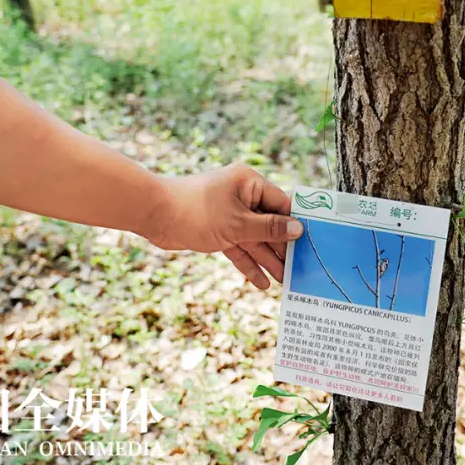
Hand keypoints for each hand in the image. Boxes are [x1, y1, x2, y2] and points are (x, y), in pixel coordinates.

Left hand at [145, 163, 303, 288]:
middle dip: (282, 248)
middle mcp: (242, 196)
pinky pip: (238, 247)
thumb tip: (299, 229)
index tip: (311, 245)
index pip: (281, 205)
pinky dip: (248, 263)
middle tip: (300, 270)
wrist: (154, 214)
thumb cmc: (196, 211)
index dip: (295, 226)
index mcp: (250, 183)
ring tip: (285, 282)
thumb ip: (269, 229)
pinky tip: (261, 282)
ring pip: (254, 239)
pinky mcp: (218, 230)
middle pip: (269, 224)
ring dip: (267, 260)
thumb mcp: (237, 223)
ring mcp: (229, 214)